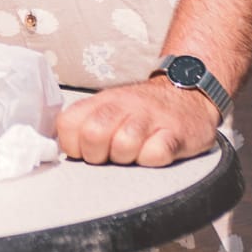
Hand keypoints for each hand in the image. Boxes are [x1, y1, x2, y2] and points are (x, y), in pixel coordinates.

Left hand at [56, 77, 220, 166]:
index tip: (84, 151)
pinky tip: (155, 152)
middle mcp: (123, 107)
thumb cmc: (144, 109)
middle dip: (97, 155)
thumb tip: (62, 148)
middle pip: (93, 134)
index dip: (72, 146)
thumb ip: (85, 123)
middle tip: (110, 155)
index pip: (67, 124)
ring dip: (126, 158)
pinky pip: (156, 153)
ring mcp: (149, 119)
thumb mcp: (110, 107)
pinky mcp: (175, 134)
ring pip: (123, 145)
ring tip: (134, 152)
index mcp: (101, 102)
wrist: (189, 92)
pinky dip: (153, 159)